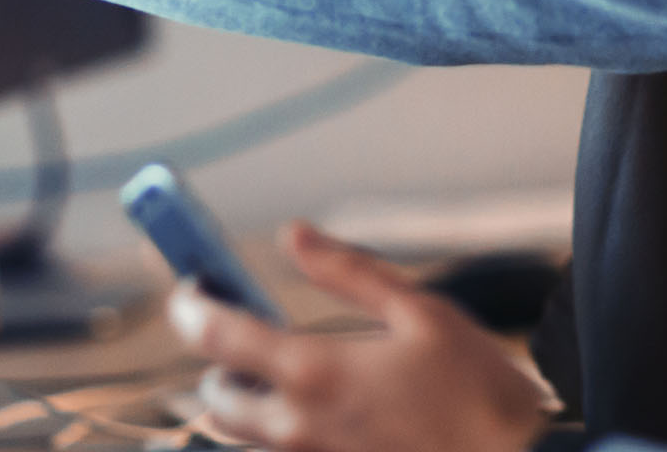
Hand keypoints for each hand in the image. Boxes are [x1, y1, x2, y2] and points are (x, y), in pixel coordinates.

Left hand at [168, 222, 551, 451]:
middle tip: (251, 337)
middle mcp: (299, 428)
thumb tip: (294, 235)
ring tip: (293, 377)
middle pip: (216, 399)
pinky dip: (284, 432)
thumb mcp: (423, 313)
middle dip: (222, 364)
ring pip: (245, 437)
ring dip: (251, 404)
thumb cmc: (477, 393)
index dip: (189, 306)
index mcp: (316, 372)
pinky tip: (330, 413)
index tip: (189, 289)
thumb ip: (349, 272)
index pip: (216, 336)